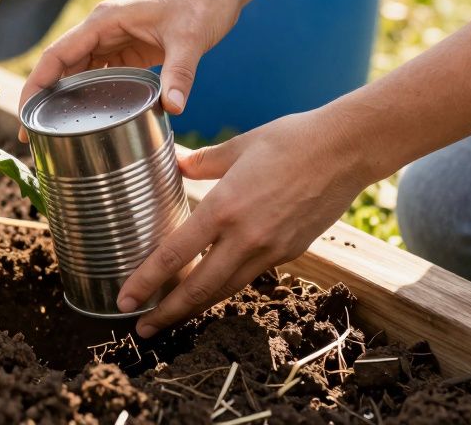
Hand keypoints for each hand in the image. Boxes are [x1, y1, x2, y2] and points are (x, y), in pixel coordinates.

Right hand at [18, 0, 242, 139]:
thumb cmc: (202, 0)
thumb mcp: (190, 38)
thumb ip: (180, 73)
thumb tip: (174, 109)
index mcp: (104, 21)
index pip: (56, 55)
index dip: (35, 86)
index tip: (24, 116)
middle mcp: (102, 30)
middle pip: (61, 68)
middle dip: (45, 100)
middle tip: (34, 139)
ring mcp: (115, 40)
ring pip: (79, 73)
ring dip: (66, 100)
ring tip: (55, 135)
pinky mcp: (130, 49)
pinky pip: (102, 75)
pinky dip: (92, 96)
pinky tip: (89, 120)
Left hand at [117, 110, 369, 336]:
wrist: (346, 150)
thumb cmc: (291, 139)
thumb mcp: (238, 145)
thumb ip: (203, 161)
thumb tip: (179, 165)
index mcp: (224, 208)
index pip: (174, 255)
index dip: (145, 282)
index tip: (125, 300)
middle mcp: (245, 237)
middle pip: (198, 289)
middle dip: (167, 314)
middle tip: (142, 329)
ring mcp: (271, 249)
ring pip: (226, 290)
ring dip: (196, 308)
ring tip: (172, 317)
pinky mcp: (291, 253)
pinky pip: (252, 276)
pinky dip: (228, 286)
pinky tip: (214, 287)